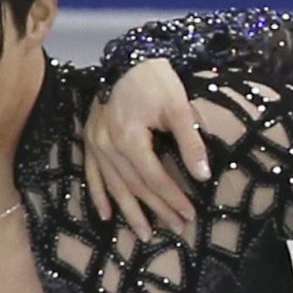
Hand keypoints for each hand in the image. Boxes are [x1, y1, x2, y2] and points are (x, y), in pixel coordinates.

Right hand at [84, 59, 212, 235]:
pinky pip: (91, 174)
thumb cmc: (155, 80)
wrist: (126, 58)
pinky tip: (106, 215)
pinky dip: (98, 195)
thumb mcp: (178, 107)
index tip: (189, 215)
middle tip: (176, 228)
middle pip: (135, 186)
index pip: (155, 178)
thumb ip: (189, 142)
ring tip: (144, 234)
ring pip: (113, 186)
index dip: (172, 199)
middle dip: (157, 210)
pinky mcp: (89, 140)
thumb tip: (203, 176)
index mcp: (130, 139)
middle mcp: (108, 146)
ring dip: (129, 211)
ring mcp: (95, 144)